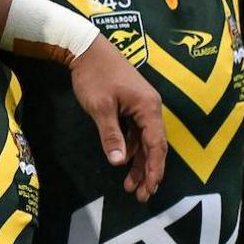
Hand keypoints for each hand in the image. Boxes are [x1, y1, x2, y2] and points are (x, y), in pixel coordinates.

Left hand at [67, 37, 166, 201]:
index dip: (153, 170)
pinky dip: (132, 148)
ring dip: (138, 163)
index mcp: (148, 108)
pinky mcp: (132, 104)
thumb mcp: (100, 108)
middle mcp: (150, 108)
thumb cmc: (94, 76)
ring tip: (130, 186)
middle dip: (148, 172)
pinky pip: (136, 132)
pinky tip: (124, 162)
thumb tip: (119, 162)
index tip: (149, 189)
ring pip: (145, 141)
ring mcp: (142, 106)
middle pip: (154, 146)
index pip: (156, 145)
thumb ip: (111, 136)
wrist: (87, 48)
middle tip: (141, 195)